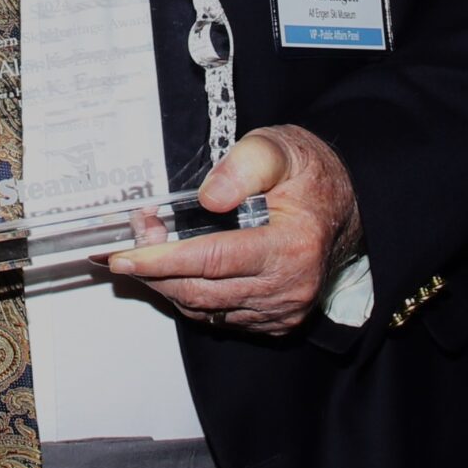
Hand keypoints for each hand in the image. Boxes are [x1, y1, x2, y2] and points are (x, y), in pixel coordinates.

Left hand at [106, 124, 361, 334]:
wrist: (342, 204)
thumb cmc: (308, 174)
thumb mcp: (279, 148)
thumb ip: (244, 166)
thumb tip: (209, 198)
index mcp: (293, 246)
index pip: (214, 260)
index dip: (163, 259)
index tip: (125, 255)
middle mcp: (290, 287)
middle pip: (203, 292)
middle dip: (155, 270)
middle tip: (129, 242)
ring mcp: (283, 309)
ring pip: (206, 310)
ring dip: (168, 284)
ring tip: (147, 250)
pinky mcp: (276, 320)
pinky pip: (219, 316)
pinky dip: (190, 296)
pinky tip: (174, 271)